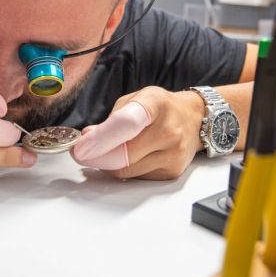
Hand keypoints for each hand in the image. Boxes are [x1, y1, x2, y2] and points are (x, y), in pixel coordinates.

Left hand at [71, 86, 203, 179]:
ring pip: (126, 170)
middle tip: (81, 153)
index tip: (81, 148)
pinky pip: (136, 177)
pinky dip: (124, 168)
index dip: (101, 139)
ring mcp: (173, 154)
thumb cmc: (161, 108)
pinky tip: (127, 157)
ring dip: (108, 164)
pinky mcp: (172, 172)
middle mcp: (168, 130)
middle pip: (123, 155)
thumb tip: (89, 139)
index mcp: (155, 104)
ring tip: (105, 152)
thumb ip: (111, 119)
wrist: (194, 119)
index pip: (127, 123)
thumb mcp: (136, 99)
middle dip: (96, 157)